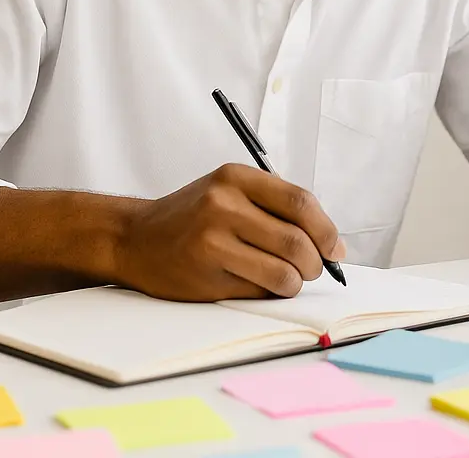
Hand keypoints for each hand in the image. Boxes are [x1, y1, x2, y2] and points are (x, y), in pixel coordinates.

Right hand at [113, 163, 344, 300]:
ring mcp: (212, 240)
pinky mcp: (206, 274)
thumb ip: (276, 208)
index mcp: (236, 177)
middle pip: (296, 240)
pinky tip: (258, 283)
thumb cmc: (192, 217)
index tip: (334, 247)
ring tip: (289, 279)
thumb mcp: (229, 192)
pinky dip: (270, 292)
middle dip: (316, 262)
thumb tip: (331, 243)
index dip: (326, 229)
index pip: (300, 202)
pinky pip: (259, 289)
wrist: (133, 238)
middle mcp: (223, 204)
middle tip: (315, 269)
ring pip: (283, 272)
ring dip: (296, 282)